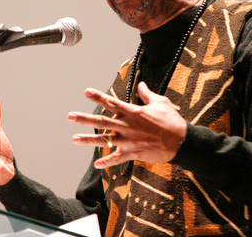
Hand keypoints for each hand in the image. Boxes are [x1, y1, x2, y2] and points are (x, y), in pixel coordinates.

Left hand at [68, 81, 186, 168]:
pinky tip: (96, 165)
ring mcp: (128, 141)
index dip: (98, 96)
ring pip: (104, 140)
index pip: (111, 102)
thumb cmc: (172, 120)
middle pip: (101, 121)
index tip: (85, 91)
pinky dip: (106, 162)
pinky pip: (117, 159)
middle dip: (84, 119)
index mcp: (133, 112)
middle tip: (69, 116)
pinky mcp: (133, 153)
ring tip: (74, 139)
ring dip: (88, 140)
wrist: (182, 142)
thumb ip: (148, 94)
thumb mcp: (161, 102)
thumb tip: (142, 85)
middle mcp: (127, 126)